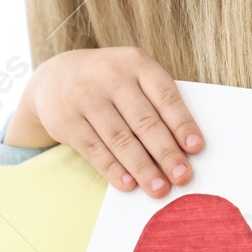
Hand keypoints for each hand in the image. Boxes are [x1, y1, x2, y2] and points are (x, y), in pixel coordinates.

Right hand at [5, 47, 203, 197]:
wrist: (55, 77)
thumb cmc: (110, 83)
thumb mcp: (133, 77)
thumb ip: (155, 103)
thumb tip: (182, 148)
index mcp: (136, 63)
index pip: (165, 95)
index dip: (182, 123)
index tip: (196, 148)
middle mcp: (110, 76)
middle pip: (144, 121)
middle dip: (166, 152)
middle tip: (182, 177)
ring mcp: (85, 97)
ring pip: (120, 139)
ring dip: (142, 168)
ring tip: (159, 188)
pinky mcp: (65, 120)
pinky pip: (94, 149)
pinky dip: (113, 169)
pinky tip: (128, 184)